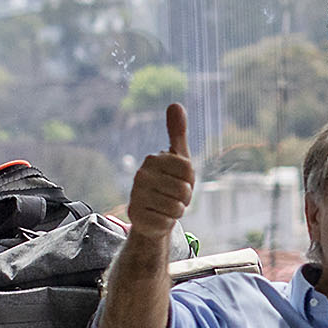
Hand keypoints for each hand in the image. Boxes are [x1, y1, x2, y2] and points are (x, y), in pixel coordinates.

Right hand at [125, 103, 195, 242]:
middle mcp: (141, 176)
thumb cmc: (169, 184)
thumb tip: (175, 104)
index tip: (180, 181)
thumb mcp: (177, 158)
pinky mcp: (136, 217)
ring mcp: (136, 196)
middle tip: (173, 196)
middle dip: (185, 198)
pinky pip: (167, 222)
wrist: (152, 213)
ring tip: (166, 207)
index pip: (189, 170)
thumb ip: (177, 132)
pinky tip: (158, 218)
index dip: (190, 180)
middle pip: (184, 190)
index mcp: (153, 159)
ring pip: (176, 208)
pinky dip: (167, 223)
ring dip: (177, 211)